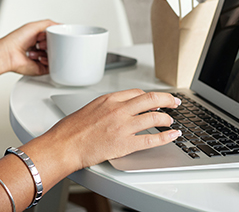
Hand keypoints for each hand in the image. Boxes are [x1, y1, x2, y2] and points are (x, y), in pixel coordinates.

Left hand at [0, 19, 56, 75]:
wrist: (8, 54)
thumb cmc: (15, 40)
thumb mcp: (34, 25)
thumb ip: (49, 24)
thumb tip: (61, 25)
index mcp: (36, 38)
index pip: (52, 37)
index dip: (52, 35)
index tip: (51, 34)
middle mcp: (38, 48)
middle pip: (54, 46)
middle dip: (51, 43)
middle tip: (42, 42)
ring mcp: (39, 58)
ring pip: (54, 56)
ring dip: (48, 52)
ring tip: (39, 49)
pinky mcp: (40, 68)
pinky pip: (52, 67)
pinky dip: (48, 62)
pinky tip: (40, 58)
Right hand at [45, 89, 181, 170]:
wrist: (64, 145)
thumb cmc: (71, 130)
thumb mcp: (90, 108)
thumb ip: (106, 107)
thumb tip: (118, 110)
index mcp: (109, 99)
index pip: (137, 93)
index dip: (150, 96)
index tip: (156, 99)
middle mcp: (118, 109)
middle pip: (151, 99)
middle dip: (167, 99)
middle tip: (174, 102)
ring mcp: (123, 126)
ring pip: (154, 117)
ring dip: (167, 119)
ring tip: (171, 122)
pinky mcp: (125, 144)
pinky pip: (152, 139)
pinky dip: (166, 137)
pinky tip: (173, 136)